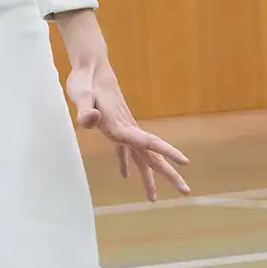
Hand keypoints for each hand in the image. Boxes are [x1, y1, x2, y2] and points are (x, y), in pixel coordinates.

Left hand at [54, 9, 188, 201]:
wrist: (91, 68)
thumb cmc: (84, 81)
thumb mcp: (80, 93)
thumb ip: (85, 109)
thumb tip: (90, 120)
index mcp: (120, 125)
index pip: (148, 141)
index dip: (166, 152)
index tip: (185, 162)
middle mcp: (126, 128)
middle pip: (151, 155)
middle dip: (169, 174)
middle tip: (186, 191)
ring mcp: (122, 128)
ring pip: (141, 157)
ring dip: (149, 177)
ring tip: (153, 199)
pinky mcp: (113, 127)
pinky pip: (124, 150)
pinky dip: (126, 164)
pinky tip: (125, 176)